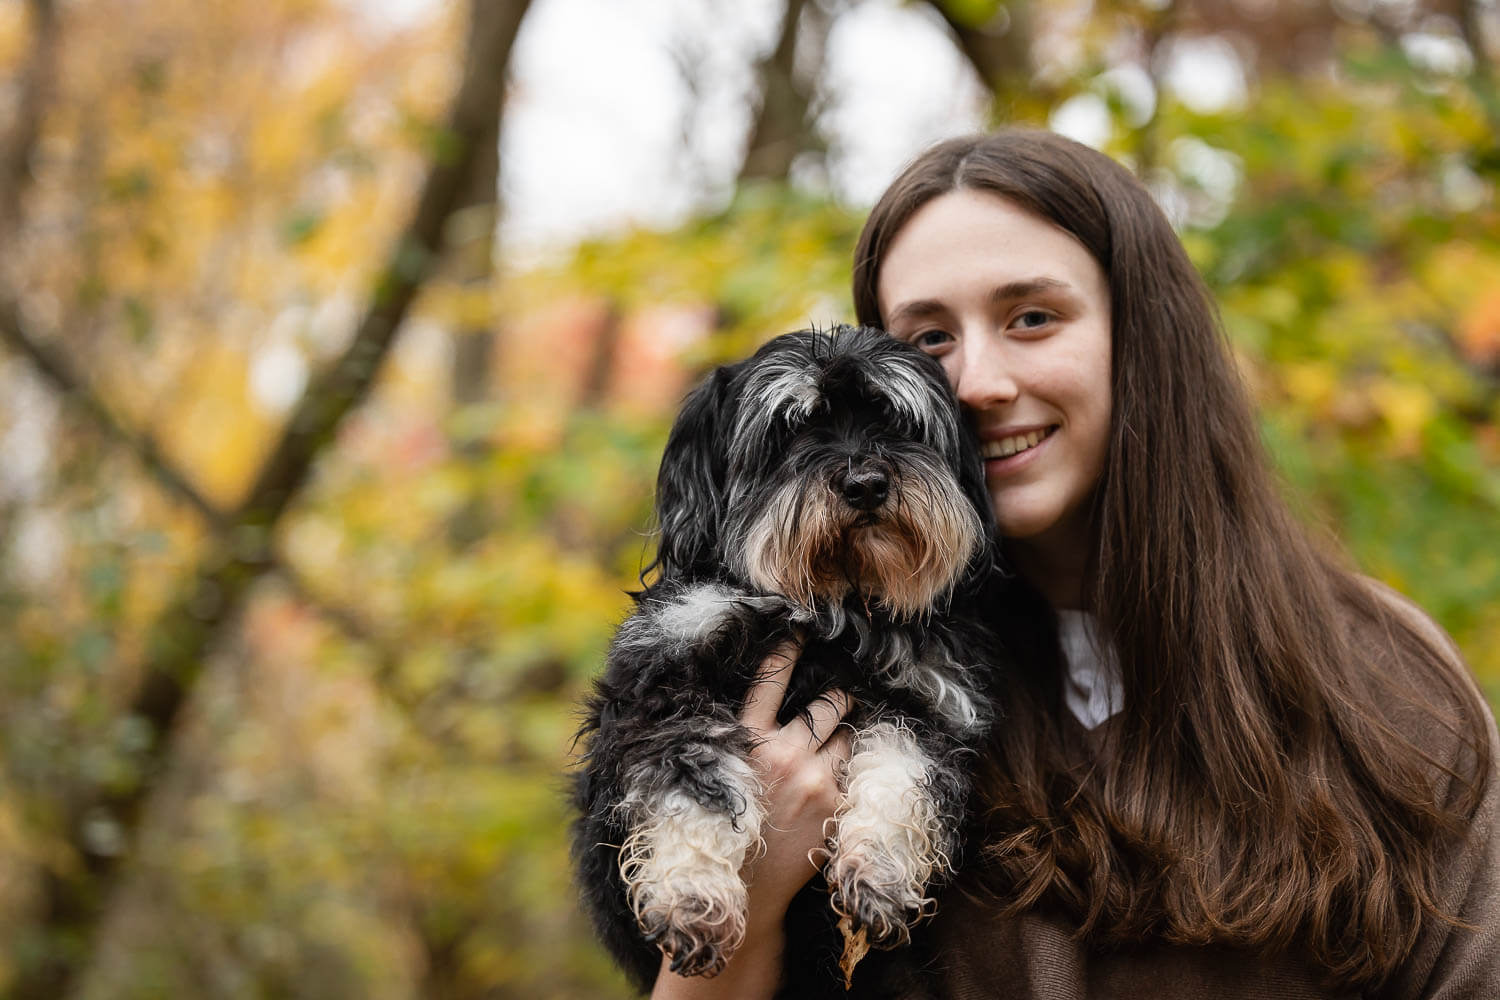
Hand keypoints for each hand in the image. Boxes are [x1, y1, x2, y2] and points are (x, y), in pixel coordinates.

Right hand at [650, 640, 851, 998]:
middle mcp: (784, 753)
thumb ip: (739, 743)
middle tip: (840, 696)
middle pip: (827, 705)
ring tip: (840, 736)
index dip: (787, 652)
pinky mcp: (837, 804)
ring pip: (845, 735)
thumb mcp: (721, 776)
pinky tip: (836, 779)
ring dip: (844, 733)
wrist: (747, 891)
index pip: (770, 682)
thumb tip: (756, 715)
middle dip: (837, 698)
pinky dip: (847, 771)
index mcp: (747, 742)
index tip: (800, 631)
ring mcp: (816, 778)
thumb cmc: (728, 830)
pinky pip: (852, 772)